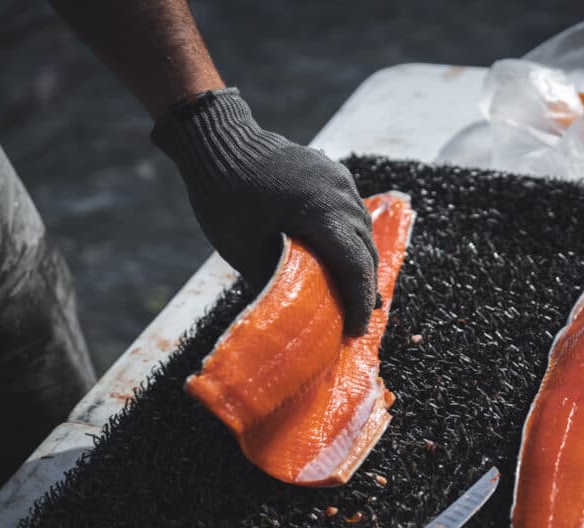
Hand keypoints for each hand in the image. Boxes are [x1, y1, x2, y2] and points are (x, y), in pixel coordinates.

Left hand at [151, 88, 377, 334]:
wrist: (217, 140)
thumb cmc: (225, 197)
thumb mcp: (245, 250)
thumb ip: (275, 283)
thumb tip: (293, 318)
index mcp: (322, 214)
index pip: (355, 266)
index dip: (359, 302)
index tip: (356, 330)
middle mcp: (340, 195)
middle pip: (365, 250)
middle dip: (363, 287)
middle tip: (356, 320)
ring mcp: (339, 180)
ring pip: (363, 230)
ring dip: (360, 262)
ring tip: (352, 292)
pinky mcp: (332, 171)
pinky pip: (353, 211)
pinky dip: (352, 237)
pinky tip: (342, 253)